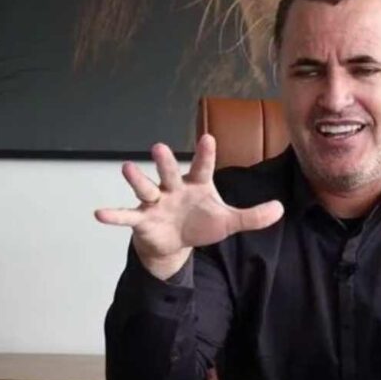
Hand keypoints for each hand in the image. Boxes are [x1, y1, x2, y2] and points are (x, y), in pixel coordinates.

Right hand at [94, 134, 283, 279]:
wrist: (175, 242)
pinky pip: (127, 217)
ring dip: (137, 180)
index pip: (203, 167)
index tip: (208, 137)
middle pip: (170, 172)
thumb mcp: (229, 222)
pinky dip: (114, 215)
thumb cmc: (201, 223)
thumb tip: (281, 209)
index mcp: (197, 185)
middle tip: (159, 147)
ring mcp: (156, 203)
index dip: (206, 154)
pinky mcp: (142, 220)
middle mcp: (174, 189)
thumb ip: (253, 216)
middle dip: (165, 162)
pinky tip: (99, 214)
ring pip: (146, 188)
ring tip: (126, 168)